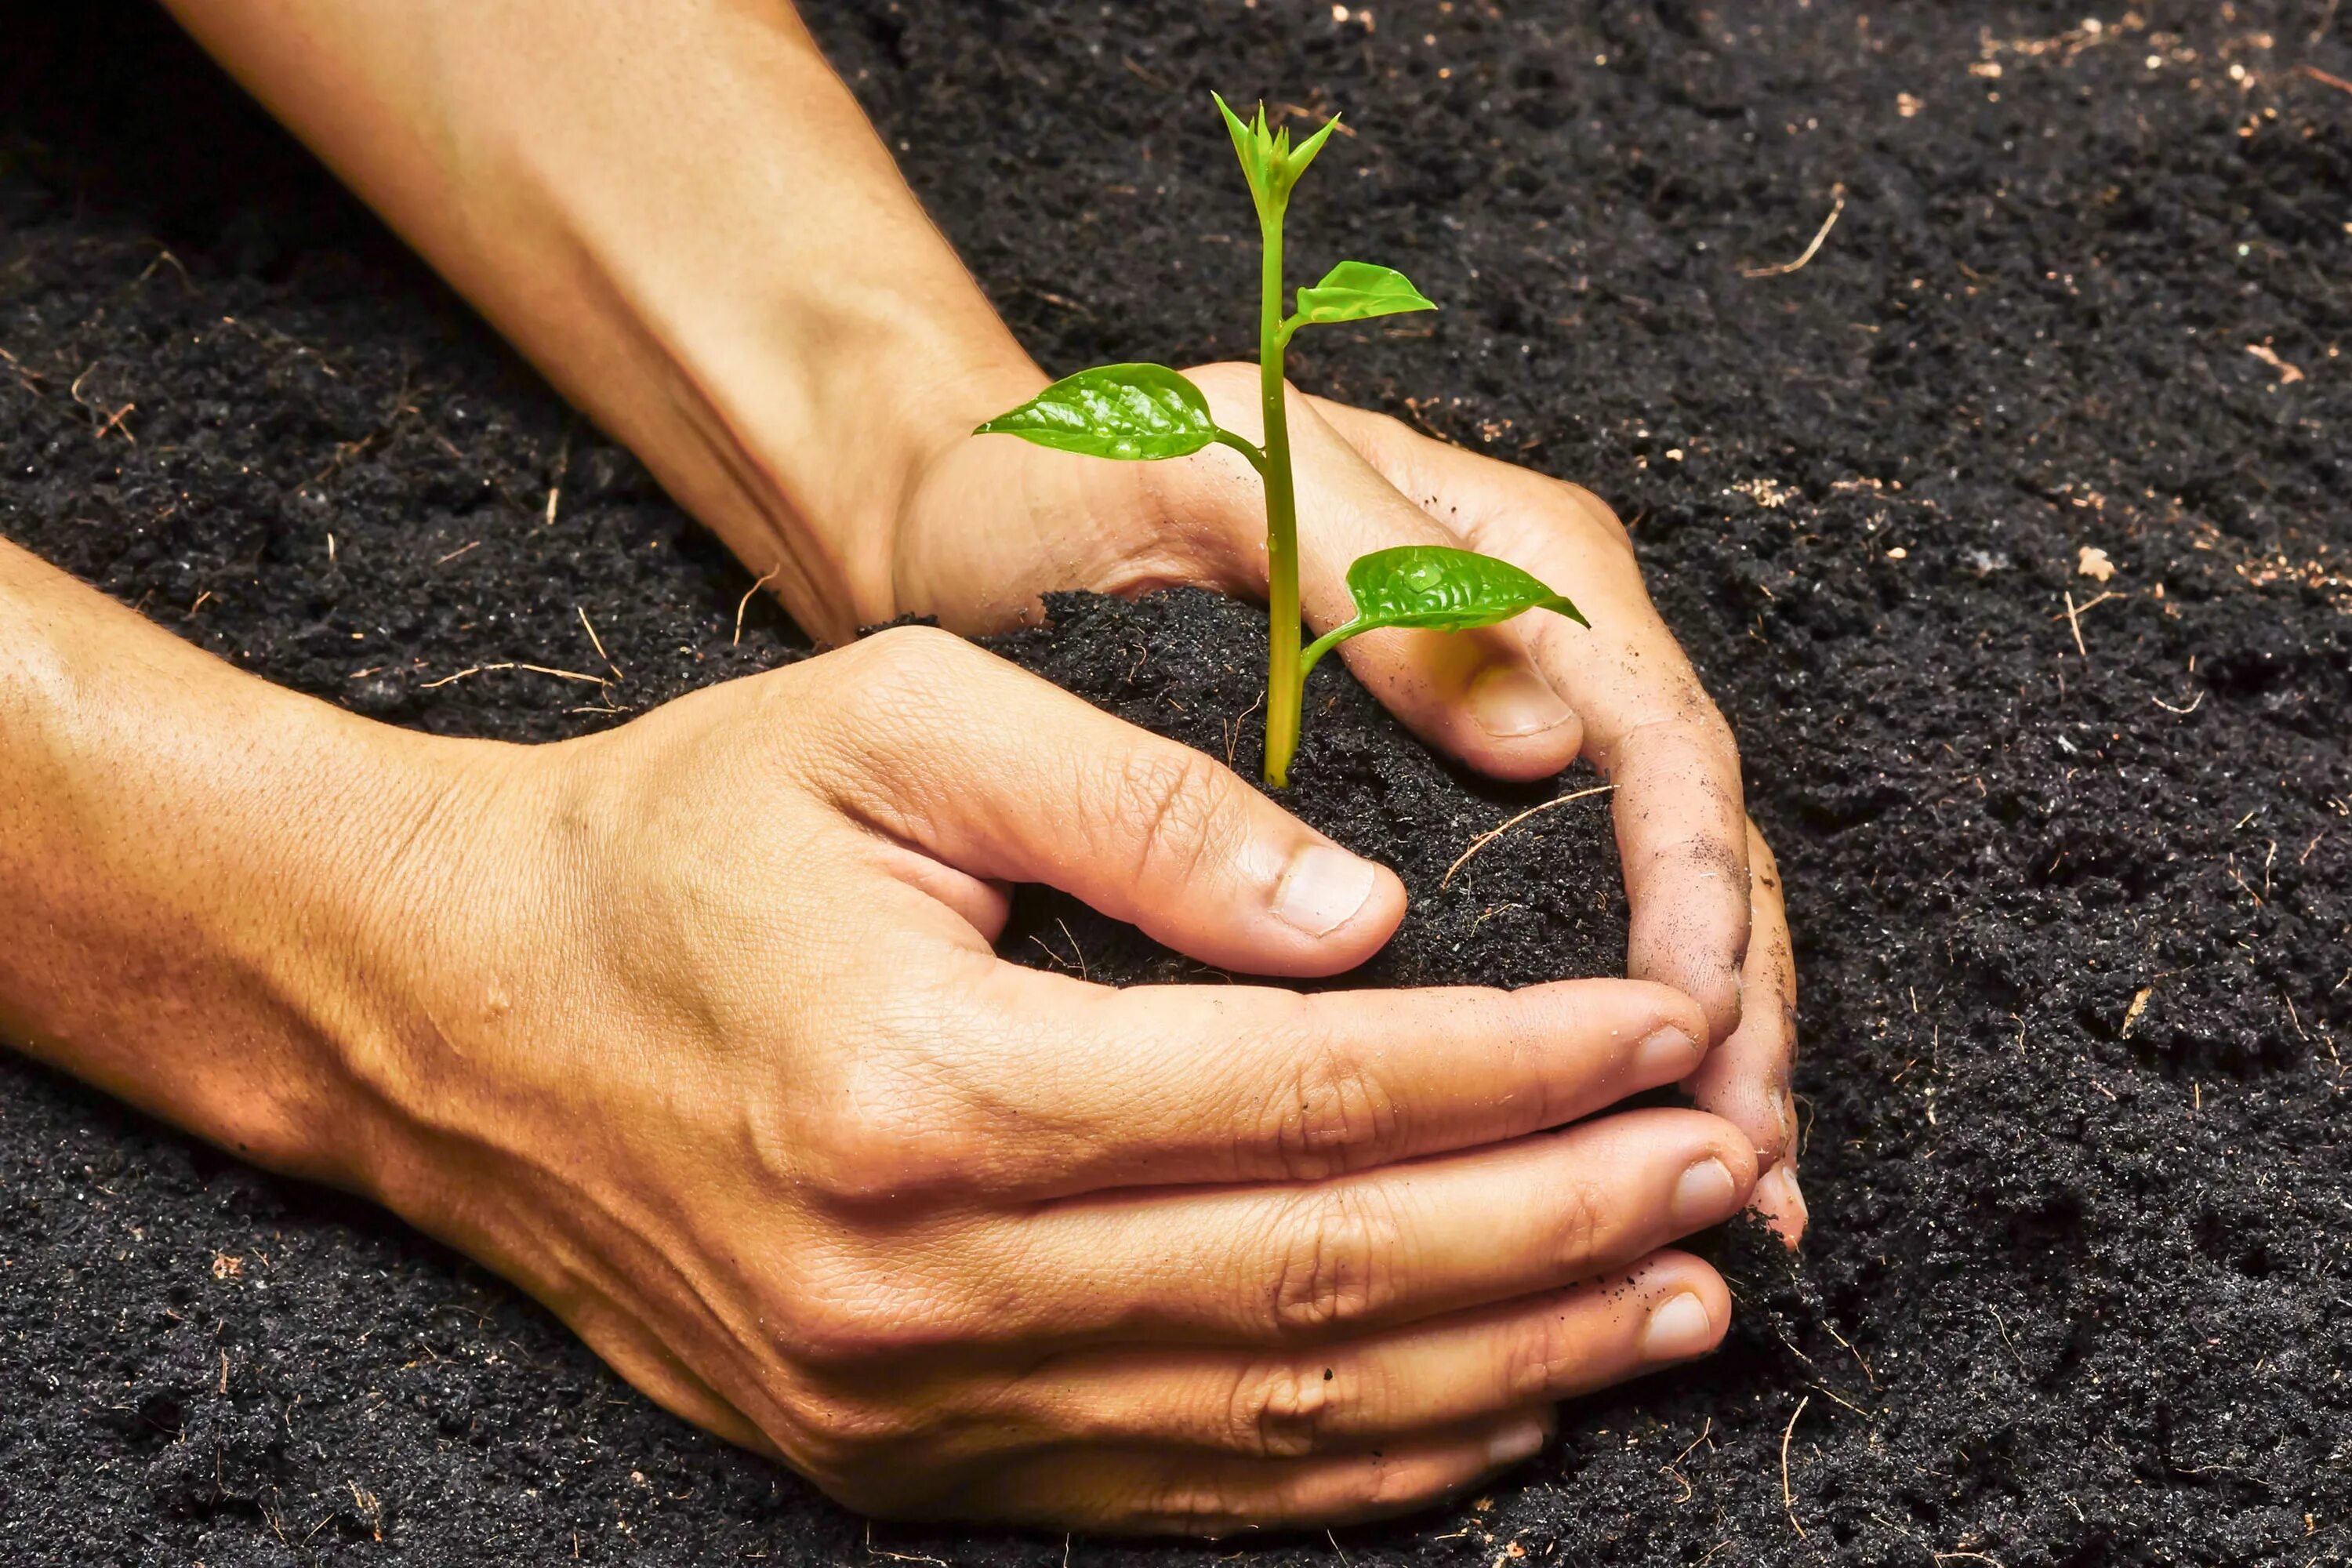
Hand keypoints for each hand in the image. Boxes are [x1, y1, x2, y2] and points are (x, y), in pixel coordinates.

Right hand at [355, 627, 1760, 1529]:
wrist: (465, 1016)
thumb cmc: (683, 837)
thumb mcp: (896, 726)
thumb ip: (1146, 812)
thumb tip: (1370, 920)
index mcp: (927, 1088)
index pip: (1309, 1092)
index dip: (1517, 1067)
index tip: (1663, 1026)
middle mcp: (920, 1285)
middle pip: (1323, 1279)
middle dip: (1557, 1226)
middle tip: (1719, 1172)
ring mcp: (904, 1404)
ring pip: (1278, 1420)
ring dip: (1502, 1367)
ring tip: (1668, 1306)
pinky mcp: (896, 1458)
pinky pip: (1176, 1490)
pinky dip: (1357, 1467)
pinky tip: (1490, 1413)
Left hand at [889, 370, 1805, 1239]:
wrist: (971, 524)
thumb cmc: (1079, 486)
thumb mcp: (1223, 482)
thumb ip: (1380, 585)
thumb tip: (1543, 743)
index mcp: (1516, 561)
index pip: (1657, 736)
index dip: (1690, 887)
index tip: (1685, 1023)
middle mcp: (1529, 656)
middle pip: (1686, 840)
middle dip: (1730, 1003)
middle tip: (1746, 1163)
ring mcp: (1486, 744)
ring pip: (1640, 906)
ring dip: (1695, 1048)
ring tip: (1734, 1195)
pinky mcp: (1423, 823)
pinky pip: (1548, 937)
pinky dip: (1591, 1047)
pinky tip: (1605, 1153)